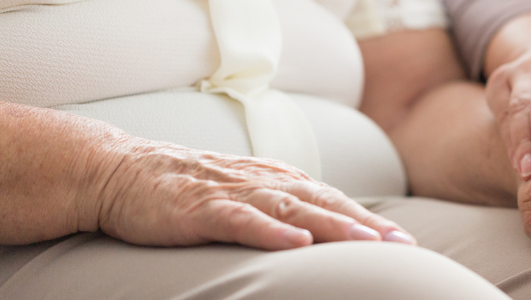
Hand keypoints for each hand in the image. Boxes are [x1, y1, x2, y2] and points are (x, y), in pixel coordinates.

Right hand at [93, 137, 415, 249]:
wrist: (123, 172)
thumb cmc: (188, 190)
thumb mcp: (244, 197)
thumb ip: (282, 208)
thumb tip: (322, 232)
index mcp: (276, 181)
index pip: (332, 201)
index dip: (369, 220)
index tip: (404, 241)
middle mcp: (263, 183)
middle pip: (323, 203)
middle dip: (365, 224)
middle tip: (401, 243)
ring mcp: (233, 194)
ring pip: (291, 209)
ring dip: (331, 225)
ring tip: (365, 242)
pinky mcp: (201, 209)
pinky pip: (241, 221)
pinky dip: (270, 232)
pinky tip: (296, 244)